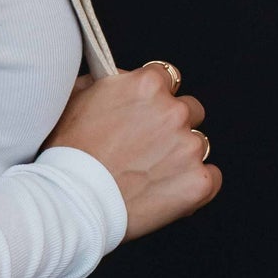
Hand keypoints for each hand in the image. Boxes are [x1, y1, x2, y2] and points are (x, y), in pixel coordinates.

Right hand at [43, 62, 221, 240]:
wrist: (69, 201)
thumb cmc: (66, 152)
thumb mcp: (75, 98)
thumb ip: (106, 82)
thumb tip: (119, 77)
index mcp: (147, 85)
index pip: (166, 77)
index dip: (154, 96)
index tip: (144, 111)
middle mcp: (174, 111)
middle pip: (189, 110)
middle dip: (171, 126)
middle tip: (145, 147)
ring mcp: (189, 147)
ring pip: (198, 144)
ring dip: (180, 155)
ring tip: (150, 173)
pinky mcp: (198, 182)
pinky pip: (211, 177)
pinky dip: (193, 184)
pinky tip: (168, 190)